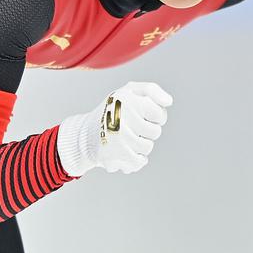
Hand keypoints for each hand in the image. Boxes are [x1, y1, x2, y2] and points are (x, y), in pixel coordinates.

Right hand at [57, 81, 172, 176]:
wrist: (84, 134)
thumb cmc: (113, 110)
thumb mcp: (128, 91)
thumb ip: (151, 90)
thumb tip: (168, 102)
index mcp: (126, 97)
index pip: (159, 114)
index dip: (155, 117)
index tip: (142, 115)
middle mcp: (121, 114)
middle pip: (155, 132)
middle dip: (146, 132)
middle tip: (130, 127)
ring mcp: (118, 135)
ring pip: (147, 147)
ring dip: (139, 146)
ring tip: (124, 139)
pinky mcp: (115, 152)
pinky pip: (139, 161)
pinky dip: (135, 160)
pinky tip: (125, 152)